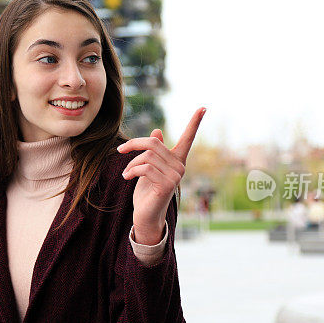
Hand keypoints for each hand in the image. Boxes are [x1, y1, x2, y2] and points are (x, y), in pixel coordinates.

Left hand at [117, 107, 205, 243]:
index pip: (188, 138)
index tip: (203, 107)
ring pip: (147, 156)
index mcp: (177, 160)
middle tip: (120, 150)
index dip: (194, 122)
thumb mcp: (149, 167)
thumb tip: (156, 131)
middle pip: (154, 143)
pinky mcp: (167, 185)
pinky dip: (131, 170)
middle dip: (134, 144)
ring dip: (131, 162)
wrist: (146, 215)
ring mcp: (175, 176)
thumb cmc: (147, 191)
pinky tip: (127, 177)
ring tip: (126, 173)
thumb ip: (154, 151)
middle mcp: (180, 167)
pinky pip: (145, 168)